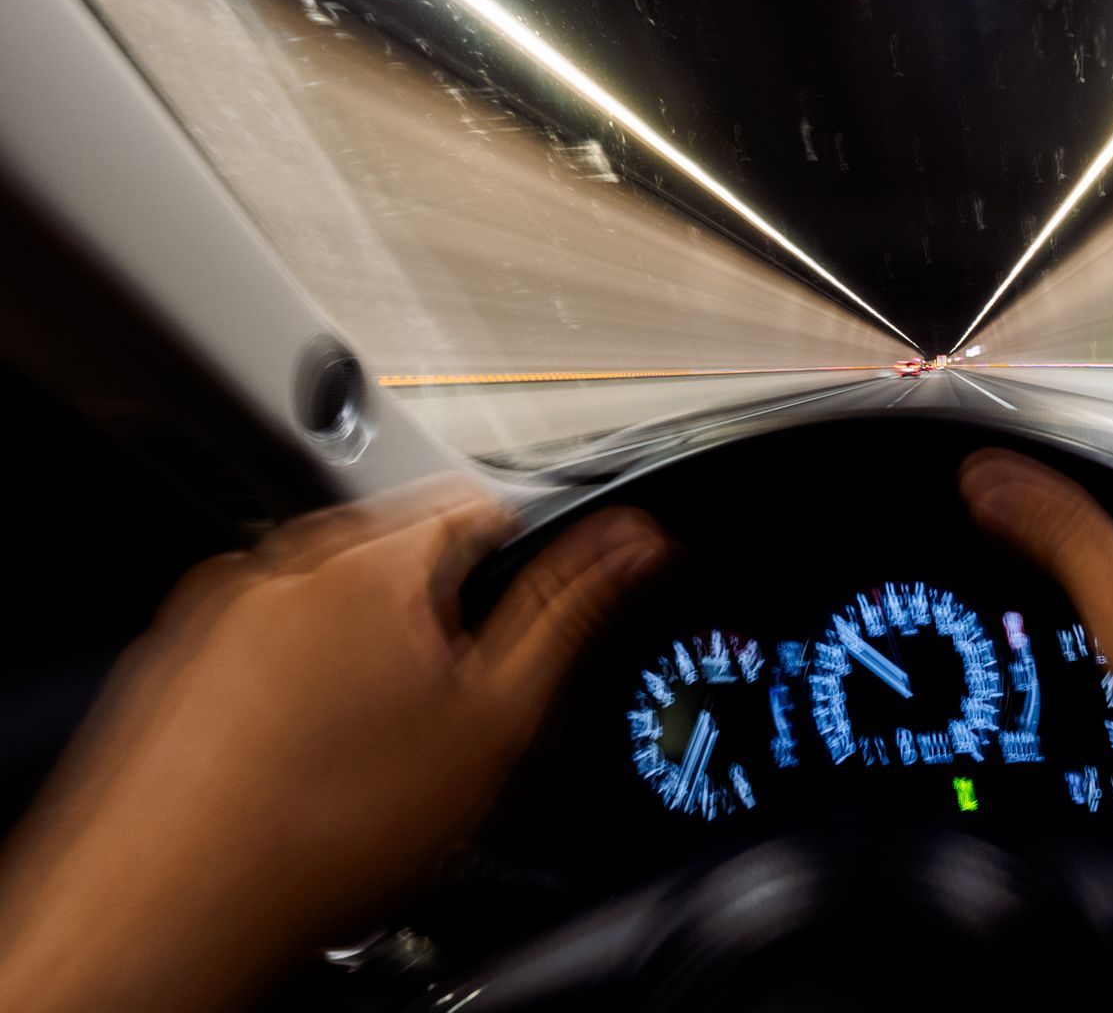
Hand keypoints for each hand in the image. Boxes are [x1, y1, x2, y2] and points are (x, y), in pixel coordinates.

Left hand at [0, 476, 668, 1012]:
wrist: (171, 910)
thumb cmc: (323, 828)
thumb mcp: (494, 720)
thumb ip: (571, 610)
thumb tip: (636, 541)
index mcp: (373, 557)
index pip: (485, 508)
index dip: (524, 573)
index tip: (516, 640)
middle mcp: (282, 563)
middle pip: (403, 562)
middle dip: (437, 625)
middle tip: (446, 719)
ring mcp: (215, 614)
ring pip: (328, 610)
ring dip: (361, 658)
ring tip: (369, 758)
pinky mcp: (170, 666)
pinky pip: (259, 653)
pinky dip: (291, 694)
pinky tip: (305, 771)